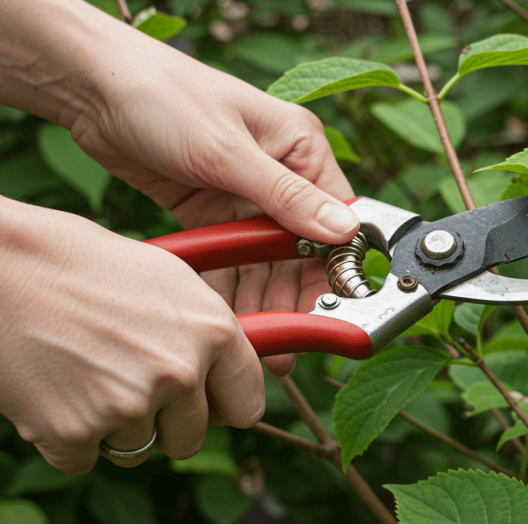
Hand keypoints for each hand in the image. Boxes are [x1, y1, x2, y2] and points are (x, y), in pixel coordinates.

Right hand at [0, 200, 263, 474]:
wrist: (4, 267)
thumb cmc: (86, 266)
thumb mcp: (171, 283)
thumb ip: (209, 337)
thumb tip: (228, 380)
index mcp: (214, 332)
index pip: (246, 405)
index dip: (221, 407)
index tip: (205, 404)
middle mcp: (180, 372)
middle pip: (191, 439)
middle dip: (164, 422)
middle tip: (127, 382)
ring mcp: (129, 405)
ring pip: (137, 450)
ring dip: (113, 427)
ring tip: (85, 373)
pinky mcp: (74, 431)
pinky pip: (85, 460)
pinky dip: (67, 437)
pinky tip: (54, 389)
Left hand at [62, 15, 355, 373]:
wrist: (91, 88)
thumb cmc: (164, 96)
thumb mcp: (227, 151)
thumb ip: (286, 197)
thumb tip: (345, 231)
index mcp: (301, 149)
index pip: (337, 218)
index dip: (338, 265)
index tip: (335, 307)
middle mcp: (281, 174)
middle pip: (303, 250)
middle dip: (297, 295)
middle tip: (292, 340)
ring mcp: (247, 196)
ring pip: (267, 262)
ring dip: (264, 299)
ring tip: (260, 341)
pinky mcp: (213, 212)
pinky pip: (231, 261)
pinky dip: (229, 289)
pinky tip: (227, 319)